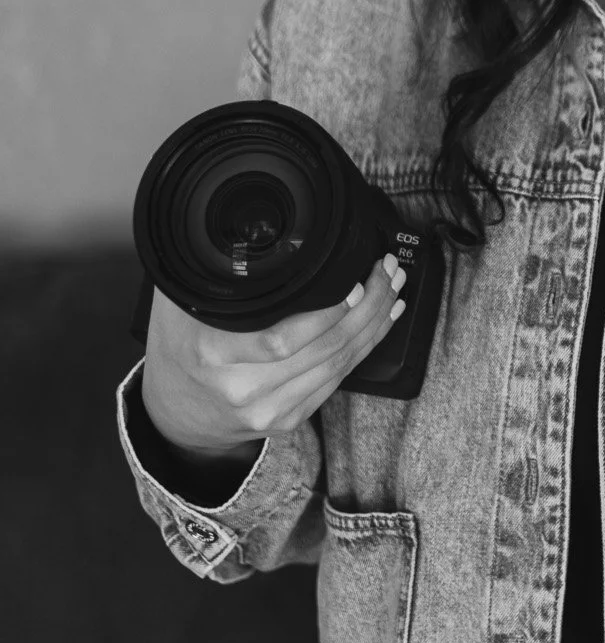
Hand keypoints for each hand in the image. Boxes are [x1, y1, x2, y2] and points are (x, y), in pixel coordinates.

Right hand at [140, 256, 408, 459]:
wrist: (174, 413)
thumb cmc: (180, 346)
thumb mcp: (179, 303)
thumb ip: (210, 272)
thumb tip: (242, 222)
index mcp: (211, 355)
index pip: (280, 339)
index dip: (326, 313)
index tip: (354, 281)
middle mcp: (242, 389)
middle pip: (323, 350)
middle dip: (368, 307)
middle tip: (388, 270)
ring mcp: (269, 410)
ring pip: (338, 365)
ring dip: (375, 324)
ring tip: (393, 287)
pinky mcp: (290, 420)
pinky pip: (338, 380)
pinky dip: (366, 348)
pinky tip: (383, 321)